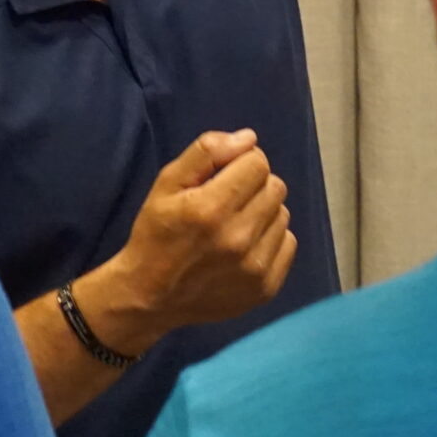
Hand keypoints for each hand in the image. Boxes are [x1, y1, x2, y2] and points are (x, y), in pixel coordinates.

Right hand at [94, 130, 295, 350]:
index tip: (224, 175)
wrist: (148, 297)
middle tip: (229, 200)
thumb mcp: (166, 184)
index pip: (258, 163)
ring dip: (263, 212)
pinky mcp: (265, 288)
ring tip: (235, 224)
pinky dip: (270, 239)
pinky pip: (288, 244)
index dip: (241, 162)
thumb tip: (249, 139)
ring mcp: (254, 268)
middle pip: (275, 187)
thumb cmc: (156, 234)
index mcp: (211, 209)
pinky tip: (245, 247)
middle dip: (254, 185)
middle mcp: (238, 239)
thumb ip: (206, 152)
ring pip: (283, 215)